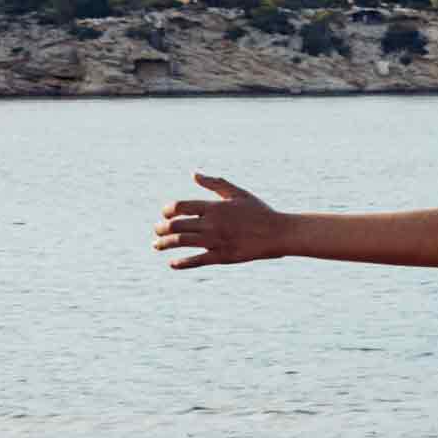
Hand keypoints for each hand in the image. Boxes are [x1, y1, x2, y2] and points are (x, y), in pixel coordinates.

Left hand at [154, 173, 282, 268]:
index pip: (180, 207)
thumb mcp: (239, 194)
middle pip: (176, 225)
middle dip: (162, 228)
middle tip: (157, 231)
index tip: (165, 214)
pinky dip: (182, 263)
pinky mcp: (223, 256)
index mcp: (215, 207)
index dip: (168, 210)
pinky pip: (197, 260)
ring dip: (165, 244)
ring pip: (181, 242)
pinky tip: (173, 263)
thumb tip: (194, 174)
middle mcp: (212, 223)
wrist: (280, 233)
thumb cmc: (261, 212)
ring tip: (157, 246)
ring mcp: (217, 241)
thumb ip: (216, 184)